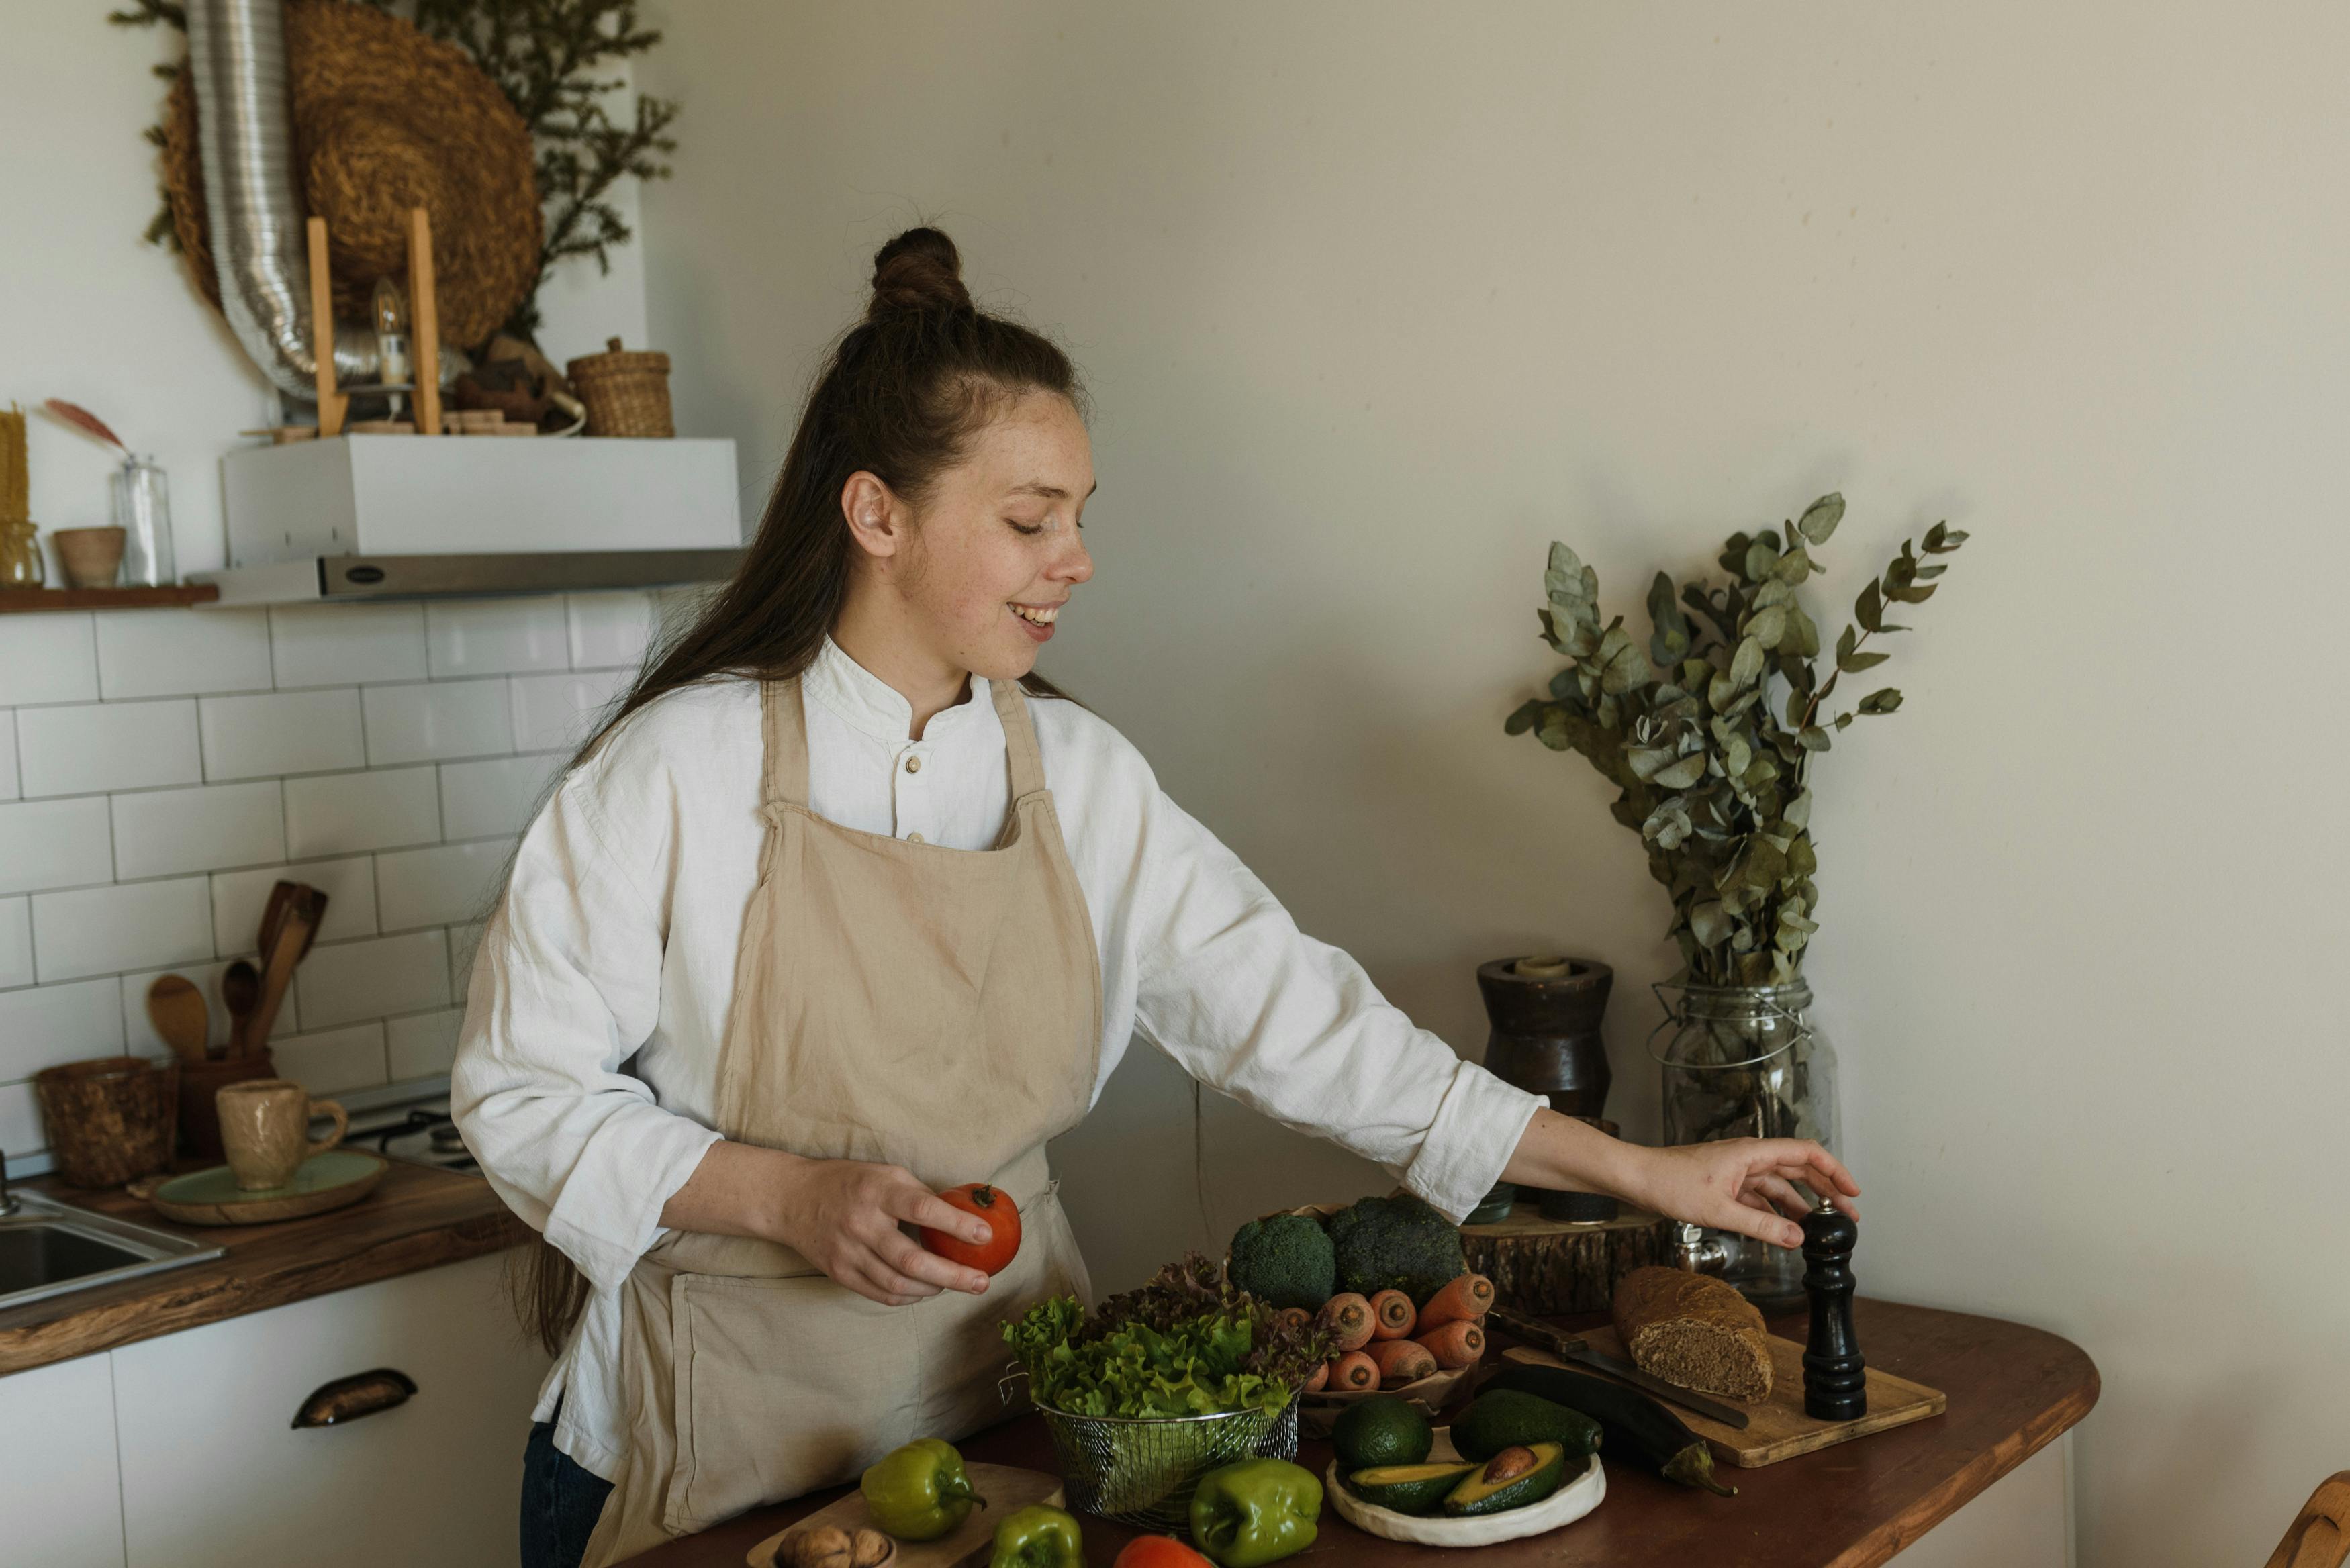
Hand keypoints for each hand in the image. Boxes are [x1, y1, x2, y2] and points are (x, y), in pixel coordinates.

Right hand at [768, 1156, 997, 1305]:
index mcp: (877, 1192)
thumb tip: (962, 1219)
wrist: (792, 1199)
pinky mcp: (839, 1273)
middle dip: (954, 1276)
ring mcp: (848, 1252)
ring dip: (934, 1289)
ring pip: (898, 1284)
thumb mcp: (885, 1174)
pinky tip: (925, 1290)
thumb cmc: (848, 1183)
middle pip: (912, 1260)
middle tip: (982, 1283)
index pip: (922, 1209)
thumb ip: (918, 1195)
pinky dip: (908, 1297)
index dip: (956, 1224)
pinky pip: (881, 1294)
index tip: (985, 1236)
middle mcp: (862, 1223)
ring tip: (956, 1285)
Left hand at [1625, 1138, 1859, 1249]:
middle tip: (1848, 1215)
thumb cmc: (1670, 1184)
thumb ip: (1761, 1225)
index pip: (1805, 1154)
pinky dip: (1774, 1211)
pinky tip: (1784, 1229)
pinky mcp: (1726, 1185)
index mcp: (1751, 1153)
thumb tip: (1797, 1238)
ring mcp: (1737, 1171)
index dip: (1834, 1171)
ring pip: (1779, 1185)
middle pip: (1798, 1169)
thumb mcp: (1720, 1211)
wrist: (1637, 1179)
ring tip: (1820, 1227)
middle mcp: (1748, 1158)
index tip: (1853, 1192)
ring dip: (1801, 1204)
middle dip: (1825, 1191)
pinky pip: (1759, 1197)